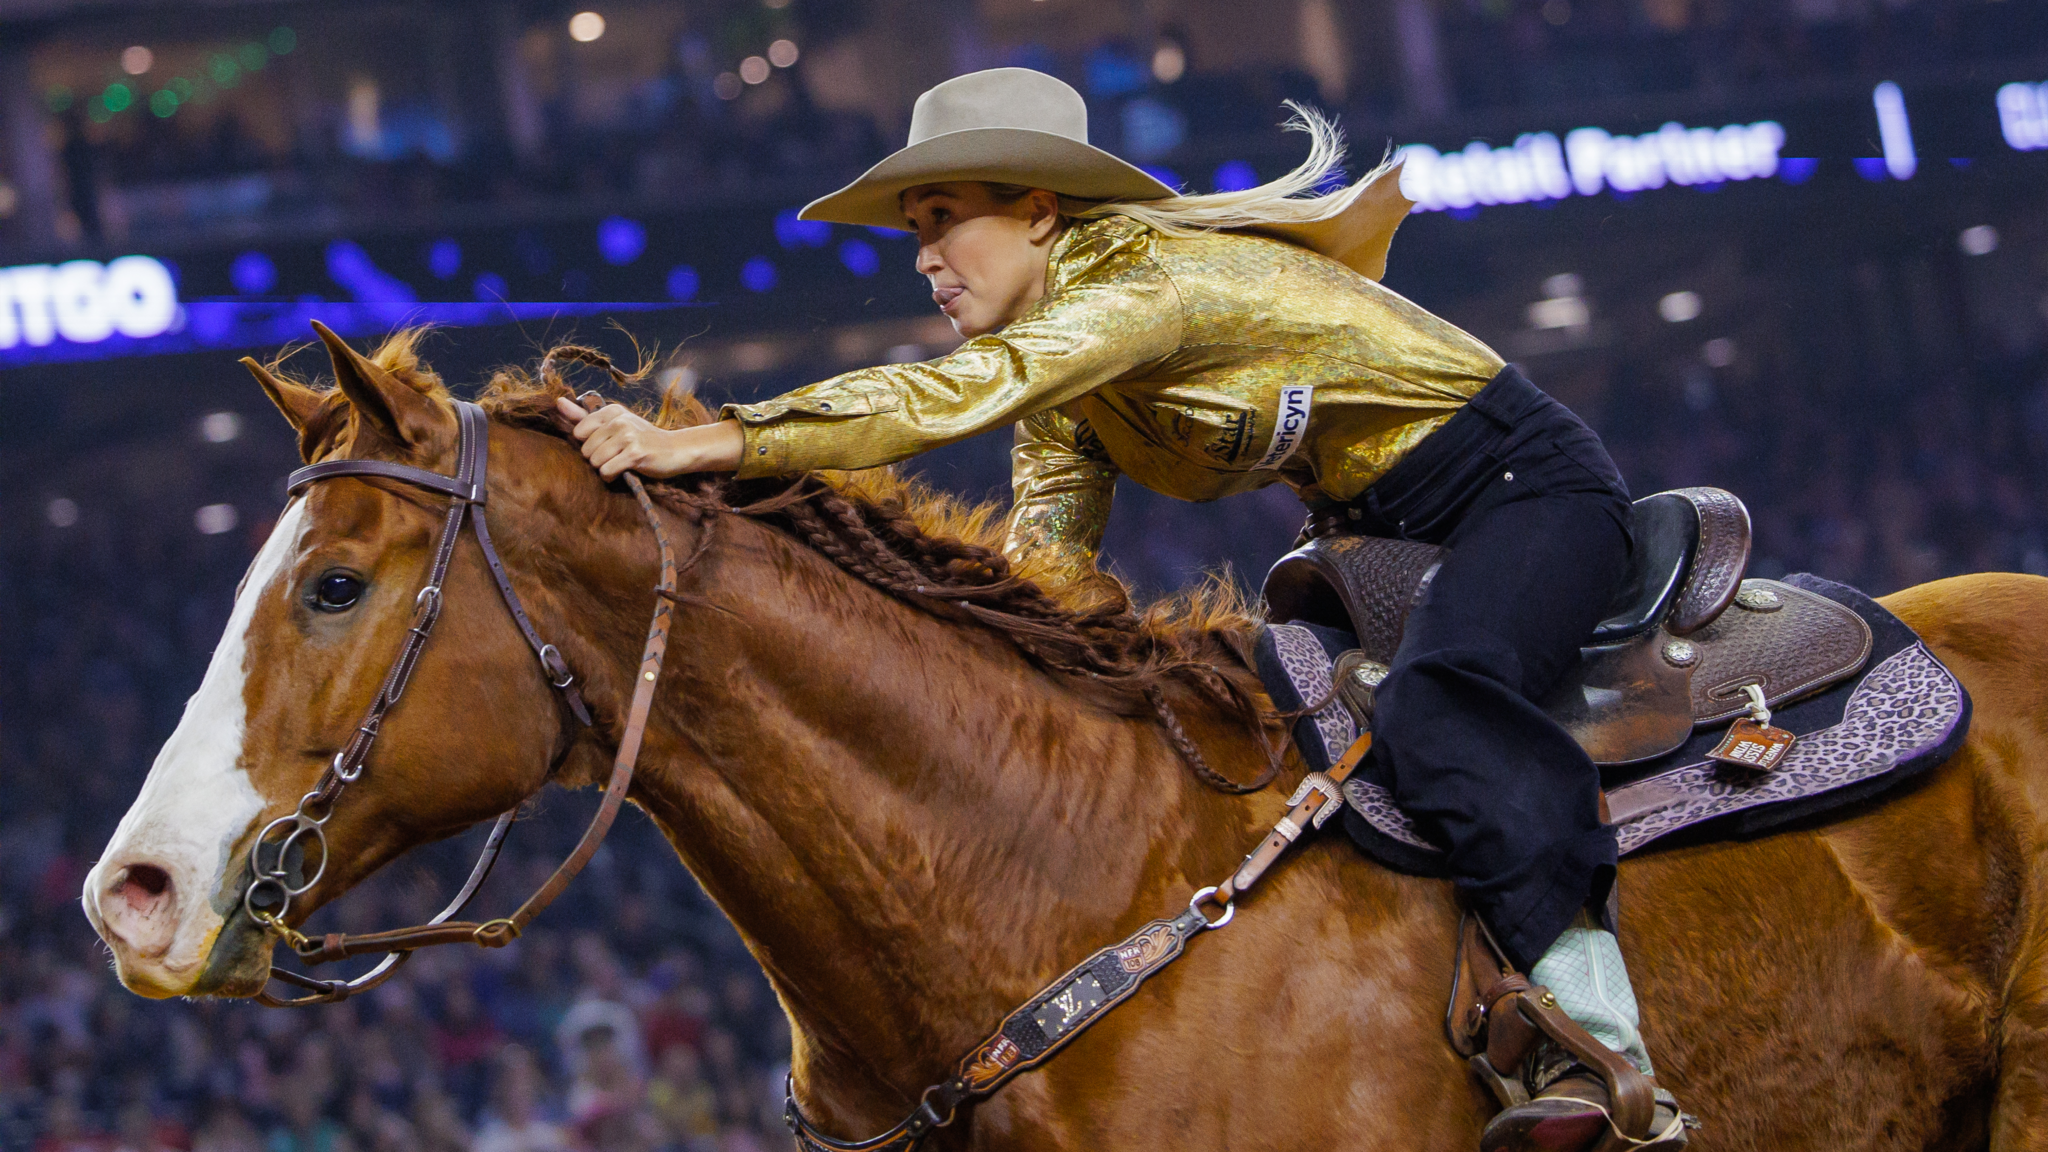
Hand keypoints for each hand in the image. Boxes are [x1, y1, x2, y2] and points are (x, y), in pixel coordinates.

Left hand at [554, 396, 743, 479]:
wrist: (676, 450)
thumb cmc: (642, 439)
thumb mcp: (615, 424)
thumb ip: (583, 416)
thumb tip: (557, 402)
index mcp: (611, 410)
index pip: (579, 432)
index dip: (590, 444)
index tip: (607, 444)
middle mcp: (619, 420)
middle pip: (585, 449)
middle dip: (596, 458)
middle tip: (616, 456)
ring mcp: (627, 436)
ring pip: (595, 461)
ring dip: (604, 468)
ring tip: (620, 464)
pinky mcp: (635, 453)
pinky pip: (607, 471)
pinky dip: (612, 476)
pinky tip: (624, 472)